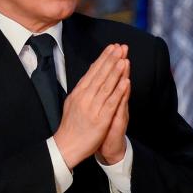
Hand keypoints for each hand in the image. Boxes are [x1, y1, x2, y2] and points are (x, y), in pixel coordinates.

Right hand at [54, 44, 129, 167]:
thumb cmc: (71, 125)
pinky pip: (111, 102)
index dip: (103, 58)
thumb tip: (89, 74)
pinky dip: (118, 91)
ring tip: (123, 59)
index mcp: (78, 92)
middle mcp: (84, 97)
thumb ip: (82, 89)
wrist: (66, 146)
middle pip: (100, 75)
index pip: (93, 71)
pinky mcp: (100, 119)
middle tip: (120, 47)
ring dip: (115, 71)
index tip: (112, 48)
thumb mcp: (73, 102)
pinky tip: (125, 82)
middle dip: (111, 60)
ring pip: (106, 86)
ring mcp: (92, 107)